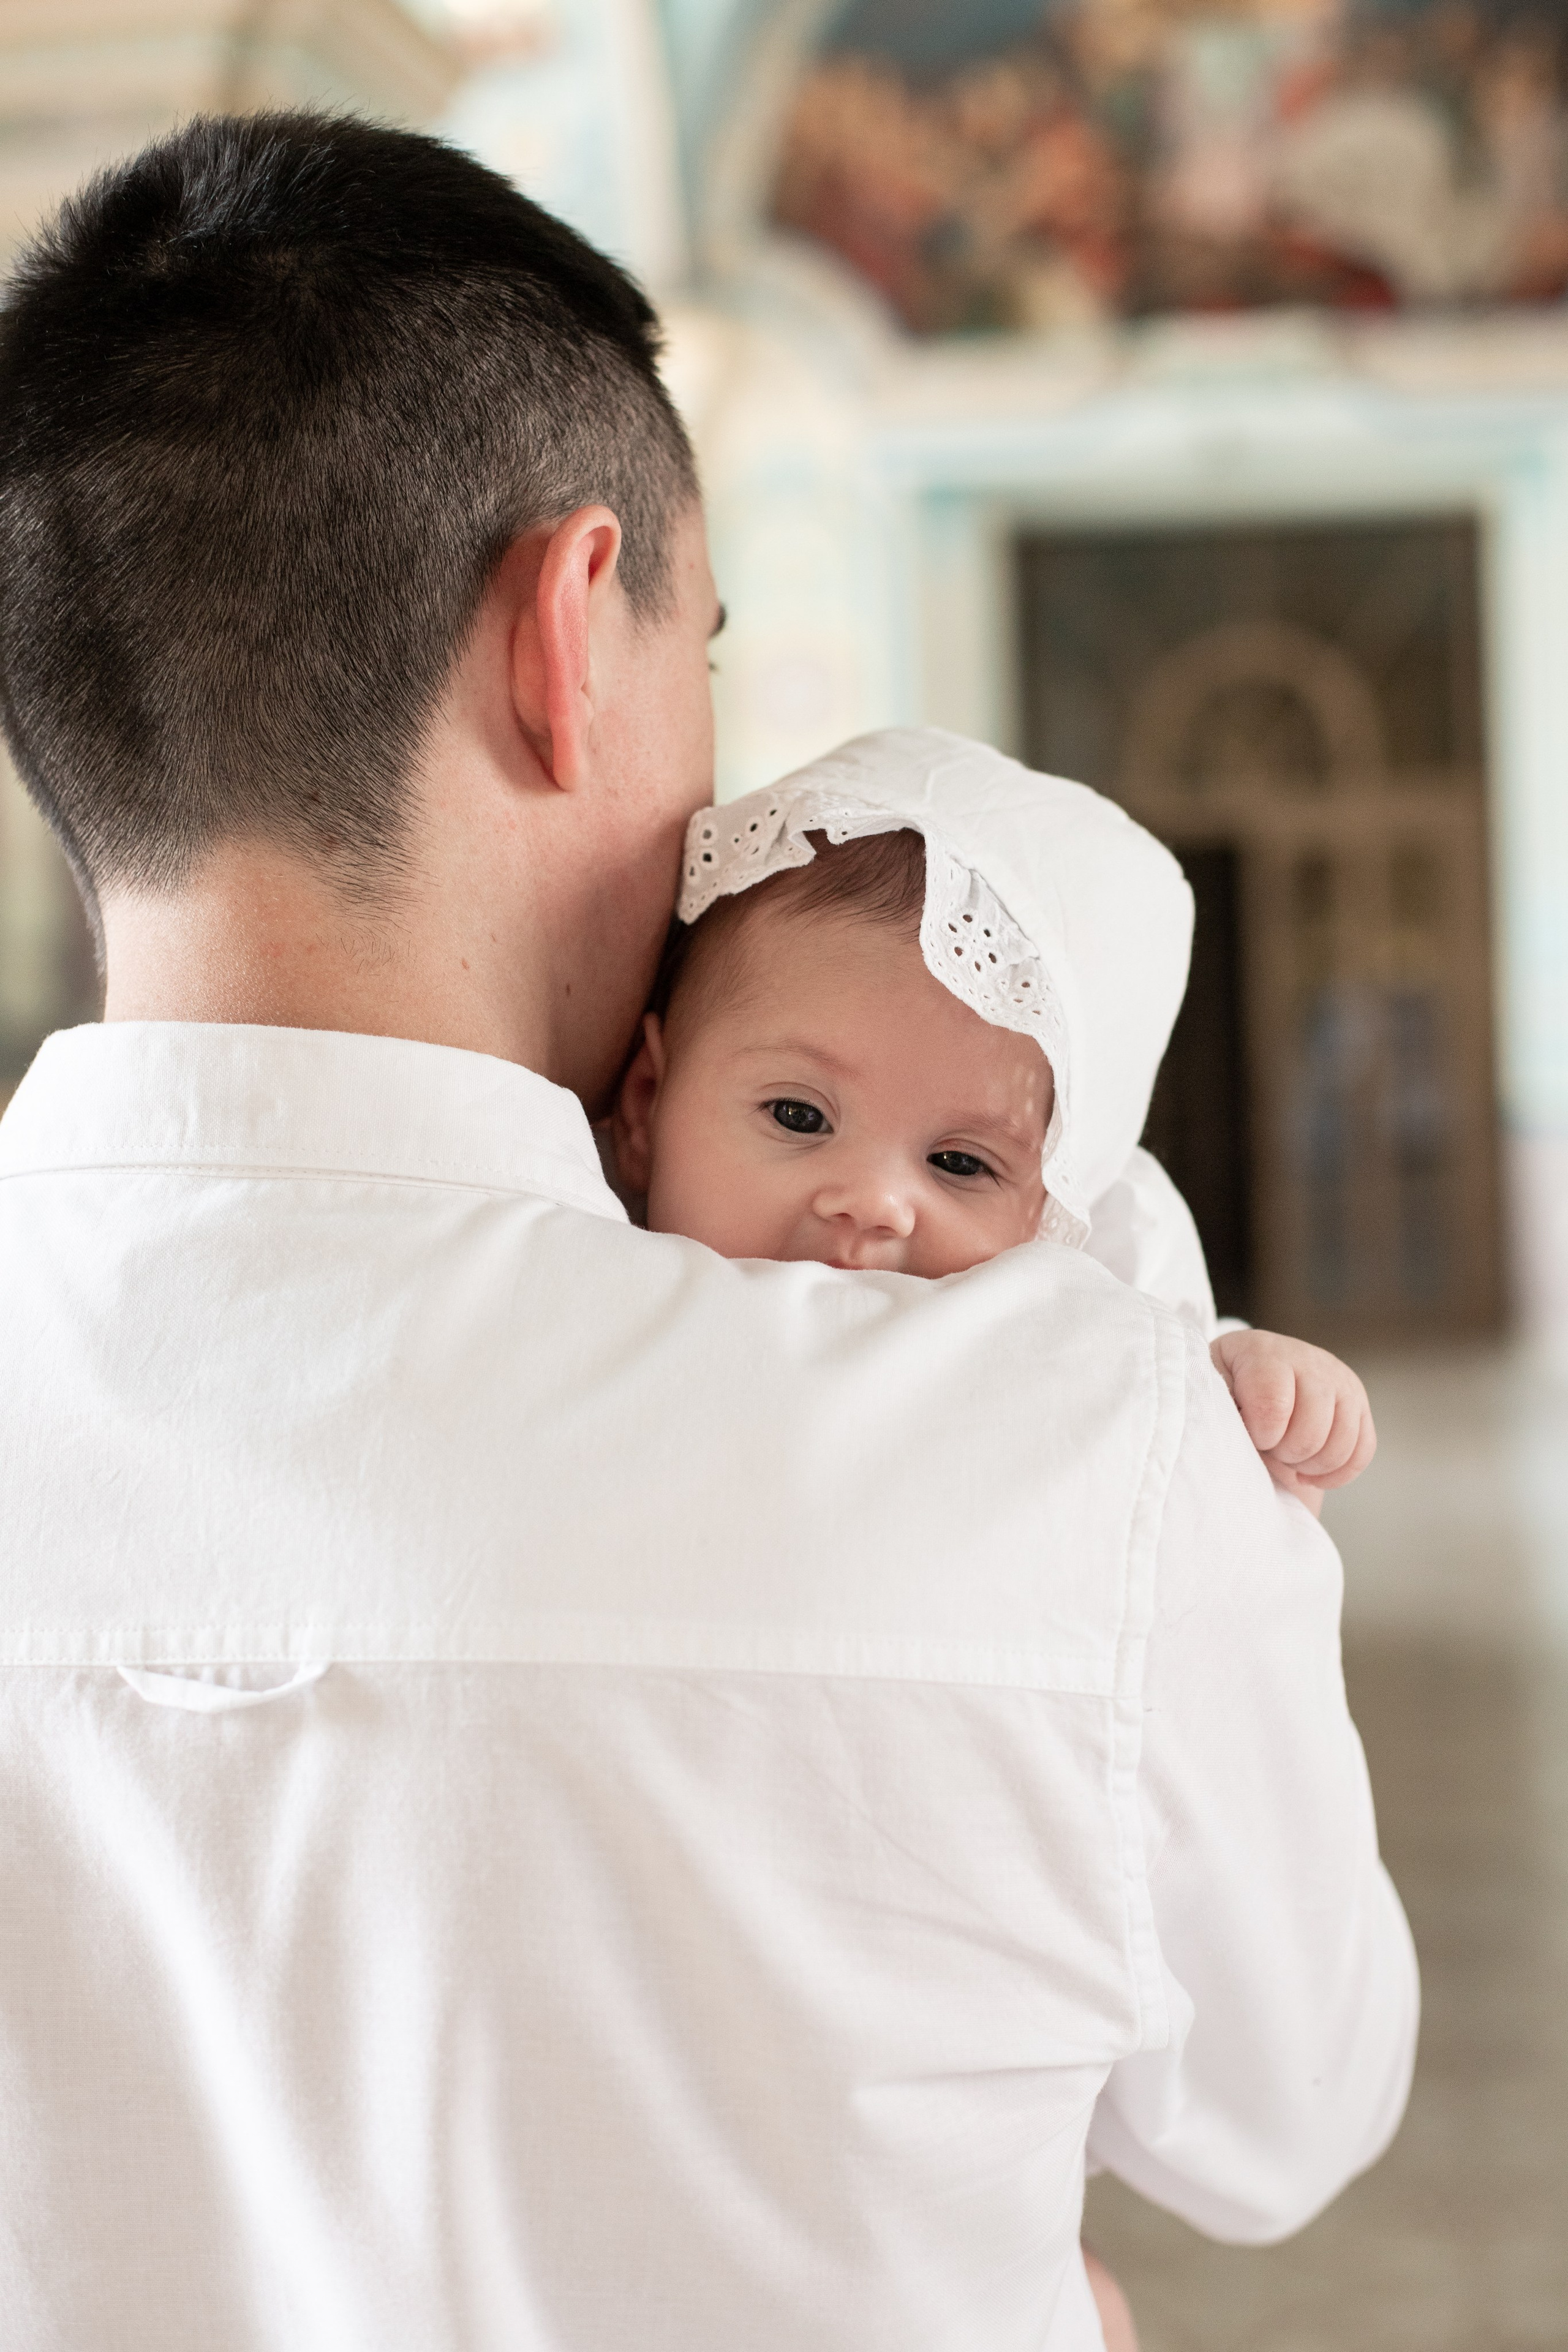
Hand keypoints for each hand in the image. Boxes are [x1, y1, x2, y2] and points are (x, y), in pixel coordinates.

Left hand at [1209, 1329, 1375, 1515]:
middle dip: (1285, 1452)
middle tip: (1266, 1445)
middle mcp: (1309, 1359)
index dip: (1261, 1434)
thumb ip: (1219, 1407)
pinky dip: (1335, 1473)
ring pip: (1341, 1446)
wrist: (1244, 1380)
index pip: (1273, 1405)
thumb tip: (1241, 1431)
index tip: (1248, 1433)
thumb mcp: (1207, 1392)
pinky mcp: (1358, 1404)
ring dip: (1309, 1464)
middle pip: (1312, 1432)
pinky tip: (1306, 1472)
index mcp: (1264, 1352)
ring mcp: (1339, 1380)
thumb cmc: (1220, 1392)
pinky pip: (1362, 1452)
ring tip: (1284, 1455)